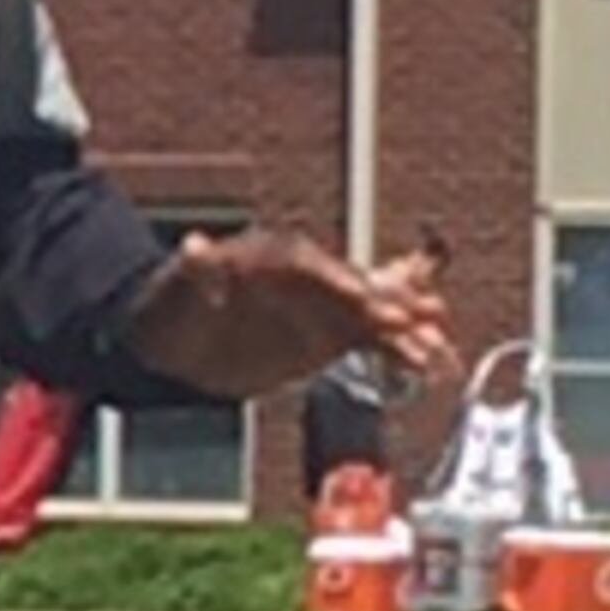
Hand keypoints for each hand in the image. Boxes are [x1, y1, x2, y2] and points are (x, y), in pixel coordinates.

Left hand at [122, 228, 454, 399]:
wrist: (172, 342)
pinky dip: (398, 350)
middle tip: (424, 315)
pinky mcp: (329, 336)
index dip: (340, 281)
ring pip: (373, 312)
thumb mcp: (174, 288)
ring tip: (438, 346)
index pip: (313, 266)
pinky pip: (371, 340)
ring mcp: (322, 306)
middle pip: (354, 284)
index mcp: (272, 257)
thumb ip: (193, 270)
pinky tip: (426, 363)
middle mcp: (305, 278)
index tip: (365, 300)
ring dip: (405, 327)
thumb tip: (194, 247)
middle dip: (388, 300)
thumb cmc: (171, 306)